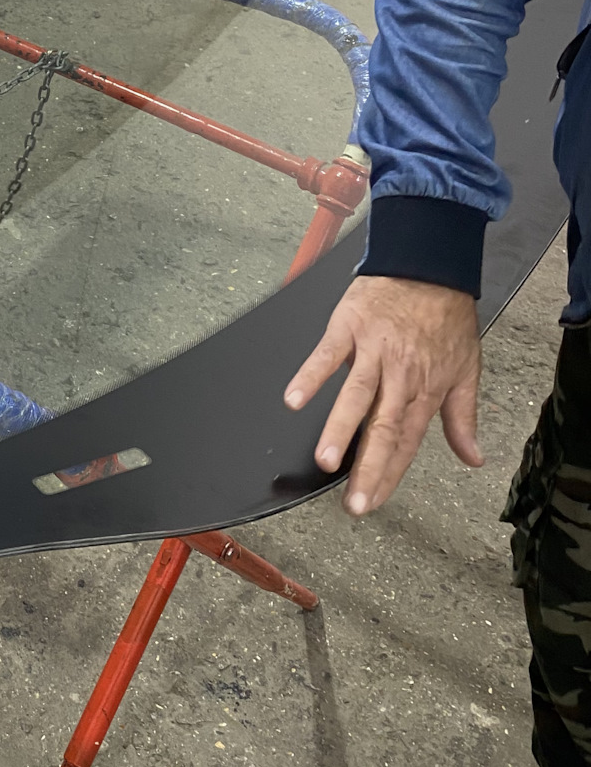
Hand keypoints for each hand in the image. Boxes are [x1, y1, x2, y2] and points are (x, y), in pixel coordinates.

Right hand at [283, 275, 482, 515]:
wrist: (428, 264)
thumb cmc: (445, 315)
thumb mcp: (466, 368)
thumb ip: (463, 417)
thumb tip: (473, 457)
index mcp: (427, 389)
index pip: (407, 441)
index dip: (390, 474)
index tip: (372, 501)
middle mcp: (401, 374)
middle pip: (383, 427)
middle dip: (368, 467)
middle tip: (354, 502)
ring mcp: (373, 350)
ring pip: (356, 395)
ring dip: (339, 428)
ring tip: (325, 458)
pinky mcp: (348, 326)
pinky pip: (327, 354)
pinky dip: (311, 376)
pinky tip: (294, 399)